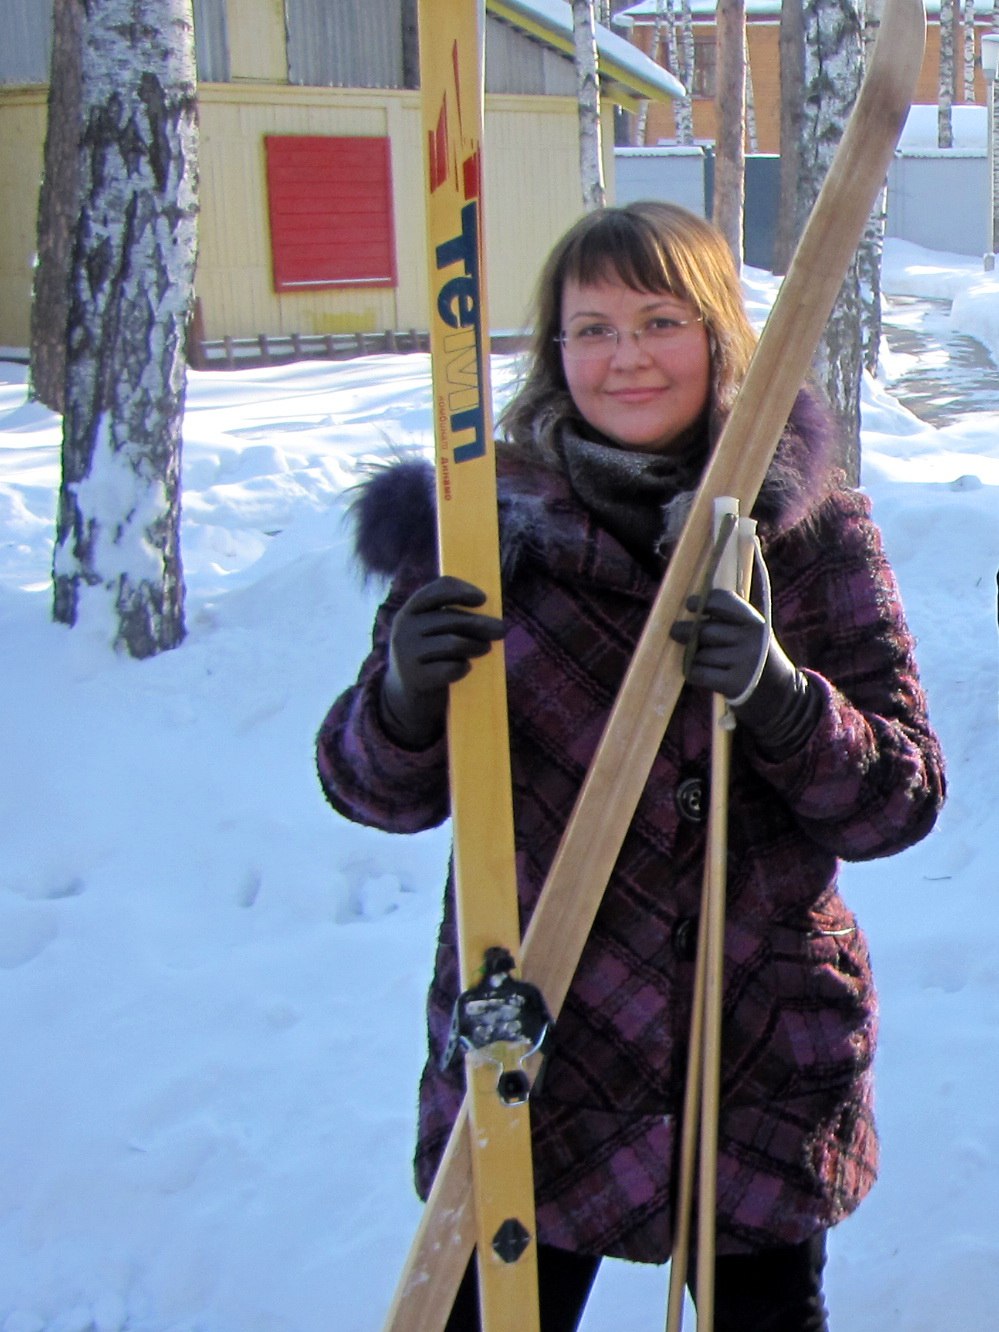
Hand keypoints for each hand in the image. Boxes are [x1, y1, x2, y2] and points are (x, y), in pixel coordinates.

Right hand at [380, 576, 505, 746]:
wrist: (404, 698)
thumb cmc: (427, 659)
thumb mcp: (428, 634)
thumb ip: (449, 620)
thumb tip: (490, 617)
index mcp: (409, 612)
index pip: (436, 591)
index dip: (461, 591)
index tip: (482, 599)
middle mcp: (404, 629)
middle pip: (451, 618)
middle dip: (481, 623)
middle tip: (501, 630)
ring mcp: (407, 654)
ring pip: (453, 643)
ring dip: (476, 645)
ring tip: (486, 648)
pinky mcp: (416, 678)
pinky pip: (450, 668)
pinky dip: (462, 667)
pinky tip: (466, 667)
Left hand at [670, 589, 818, 757]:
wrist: (780, 696)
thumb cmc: (759, 658)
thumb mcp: (757, 631)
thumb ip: (741, 612)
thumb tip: (736, 580)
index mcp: (756, 621)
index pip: (724, 602)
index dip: (703, 601)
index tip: (690, 604)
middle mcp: (751, 639)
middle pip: (704, 630)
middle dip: (686, 631)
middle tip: (676, 631)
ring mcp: (744, 662)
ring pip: (699, 653)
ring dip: (693, 656)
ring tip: (704, 659)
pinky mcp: (734, 684)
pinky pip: (698, 672)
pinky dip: (693, 672)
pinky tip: (699, 673)